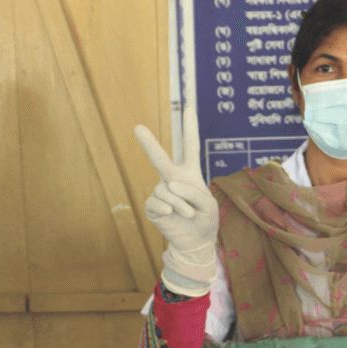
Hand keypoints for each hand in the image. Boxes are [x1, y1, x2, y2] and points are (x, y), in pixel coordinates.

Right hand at [134, 106, 218, 295]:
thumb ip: (193, 192)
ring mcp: (161, 191)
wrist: (196, 241)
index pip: (190, 146)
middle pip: (160, 159)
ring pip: (167, 191)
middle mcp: (172, 178)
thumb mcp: (209, 204)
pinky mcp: (153, 206)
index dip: (189, 127)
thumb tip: (170, 184)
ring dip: (181, 204)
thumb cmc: (205, 219)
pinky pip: (158, 203)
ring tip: (189, 214)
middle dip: (148, 144)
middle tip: (137, 127)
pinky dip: (170, 210)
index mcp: (190, 173)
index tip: (188, 106)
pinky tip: (173, 216)